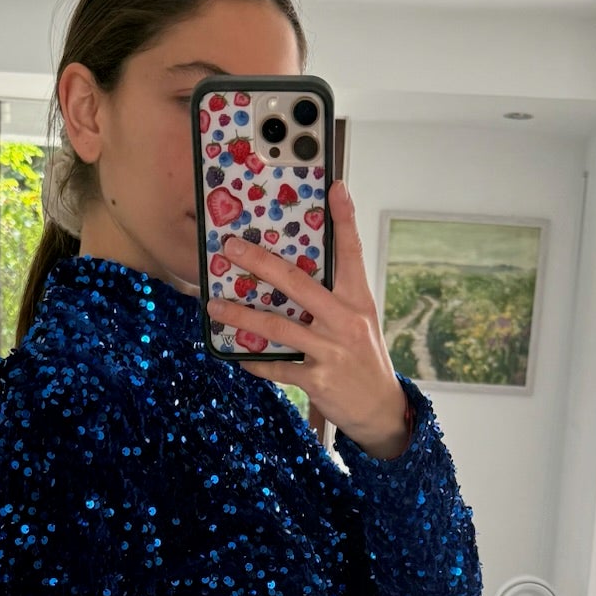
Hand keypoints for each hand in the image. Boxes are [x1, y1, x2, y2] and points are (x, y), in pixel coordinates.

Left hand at [210, 180, 411, 457]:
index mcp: (358, 300)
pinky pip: (277, 367)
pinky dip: (255, 362)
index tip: (335, 187)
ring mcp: (331, 350)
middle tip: (231, 248)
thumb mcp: (360, 320)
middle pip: (298, 283)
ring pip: (277, 326)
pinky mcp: (318, 379)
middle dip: (260, 262)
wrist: (382, 408)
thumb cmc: (364, 357)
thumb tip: (294, 274)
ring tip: (213, 305)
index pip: (352, 252)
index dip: (344, 219)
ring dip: (241, 314)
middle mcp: (345, 320)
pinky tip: (237, 356)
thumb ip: (334, 297)